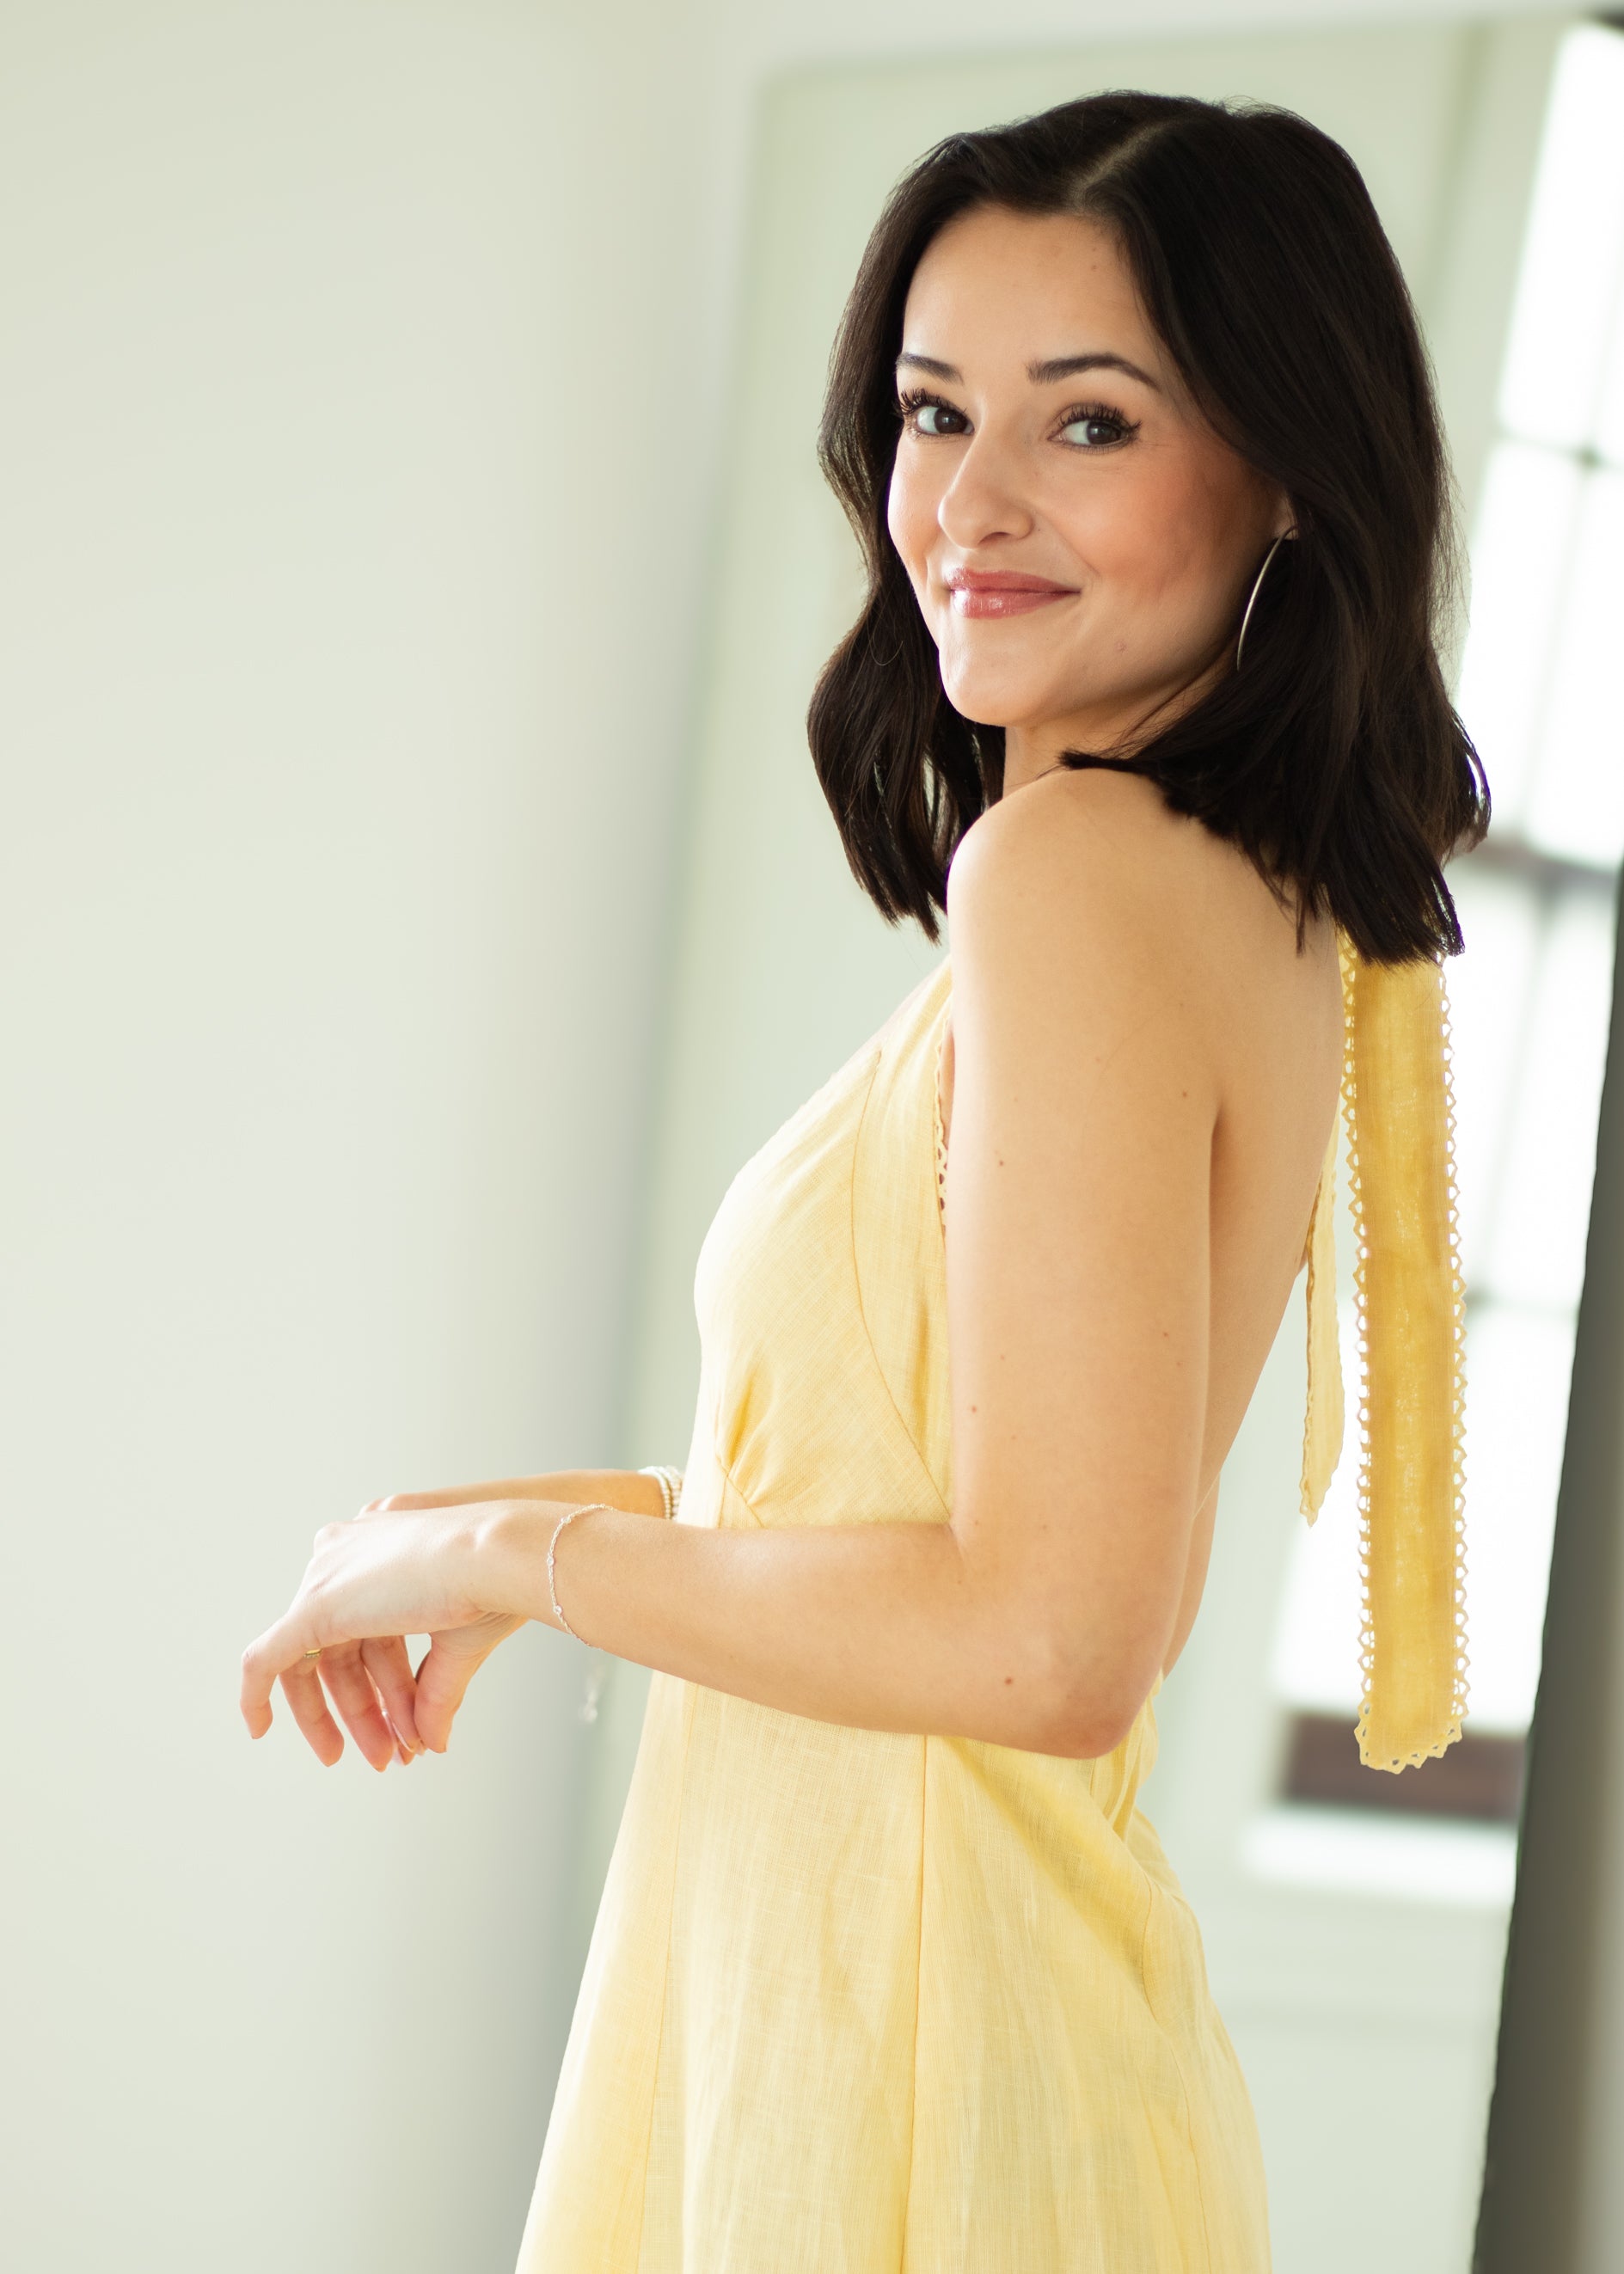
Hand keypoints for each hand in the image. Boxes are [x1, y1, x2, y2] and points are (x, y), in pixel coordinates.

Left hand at [239, 1497, 550, 1768]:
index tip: (397, 1724)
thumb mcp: (458, 1640)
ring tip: (384, 1755)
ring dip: (351, 1716)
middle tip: (384, 1754)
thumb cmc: (492, 1580)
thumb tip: (433, 1741)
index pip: (369, 1632)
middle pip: (339, 1650)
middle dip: (365, 1708)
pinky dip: (257, 1695)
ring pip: (315, 1663)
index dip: (384, 1685)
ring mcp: (326, 1579)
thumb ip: (435, 1689)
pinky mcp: (312, 1608)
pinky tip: (257, 1728)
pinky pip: (265, 1660)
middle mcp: (344, 1559)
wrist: (495, 1555)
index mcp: (379, 1552)